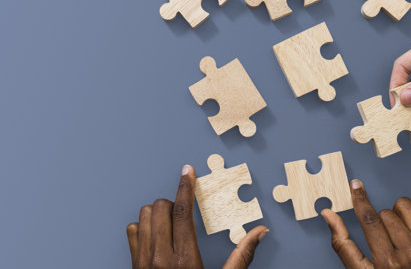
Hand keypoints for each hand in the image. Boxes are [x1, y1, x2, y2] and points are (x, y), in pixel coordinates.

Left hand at [126, 165, 268, 268]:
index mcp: (185, 259)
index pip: (181, 212)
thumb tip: (260, 232)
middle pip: (160, 208)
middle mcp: (160, 257)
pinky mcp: (133, 267)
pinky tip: (156, 236)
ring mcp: (142, 262)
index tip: (187, 171)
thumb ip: (242, 256)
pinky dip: (142, 227)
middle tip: (183, 212)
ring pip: (144, 216)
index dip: (185, 187)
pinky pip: (132, 232)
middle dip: (173, 202)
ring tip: (170, 223)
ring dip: (157, 213)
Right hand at [322, 180, 410, 268]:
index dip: (360, 199)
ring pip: (404, 206)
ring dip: (397, 214)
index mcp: (388, 262)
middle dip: (380, 220)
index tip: (355, 186)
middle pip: (385, 213)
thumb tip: (328, 215)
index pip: (369, 219)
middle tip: (385, 237)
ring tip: (399, 231)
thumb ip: (343, 243)